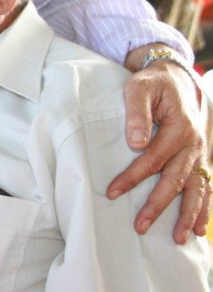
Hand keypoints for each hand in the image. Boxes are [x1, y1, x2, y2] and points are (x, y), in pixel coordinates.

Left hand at [108, 58, 207, 242]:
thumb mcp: (140, 88)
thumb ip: (137, 112)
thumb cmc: (153, 84)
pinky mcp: (200, 159)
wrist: (176, 79)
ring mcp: (200, 153)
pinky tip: (198, 229)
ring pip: (196, 189)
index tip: (113, 192)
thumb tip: (136, 143)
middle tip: (140, 226)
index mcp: (179, 128)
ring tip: (178, 239)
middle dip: (158, 205)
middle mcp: (193, 144)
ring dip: (187, 215)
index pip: (153, 159)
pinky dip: (204, 209)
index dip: (133, 177)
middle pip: (175, 180)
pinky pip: (206, 187)